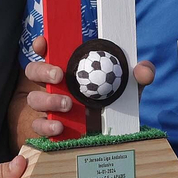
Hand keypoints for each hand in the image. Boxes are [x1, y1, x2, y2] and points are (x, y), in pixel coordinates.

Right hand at [23, 35, 152, 137]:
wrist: (113, 133)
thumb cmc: (116, 101)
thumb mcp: (130, 87)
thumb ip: (140, 75)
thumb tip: (143, 69)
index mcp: (70, 67)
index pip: (48, 51)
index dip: (42, 45)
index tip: (44, 43)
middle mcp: (55, 85)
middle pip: (33, 71)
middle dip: (42, 70)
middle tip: (59, 75)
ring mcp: (49, 106)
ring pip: (34, 99)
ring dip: (47, 100)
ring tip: (67, 105)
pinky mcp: (49, 126)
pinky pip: (38, 125)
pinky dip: (45, 125)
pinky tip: (59, 127)